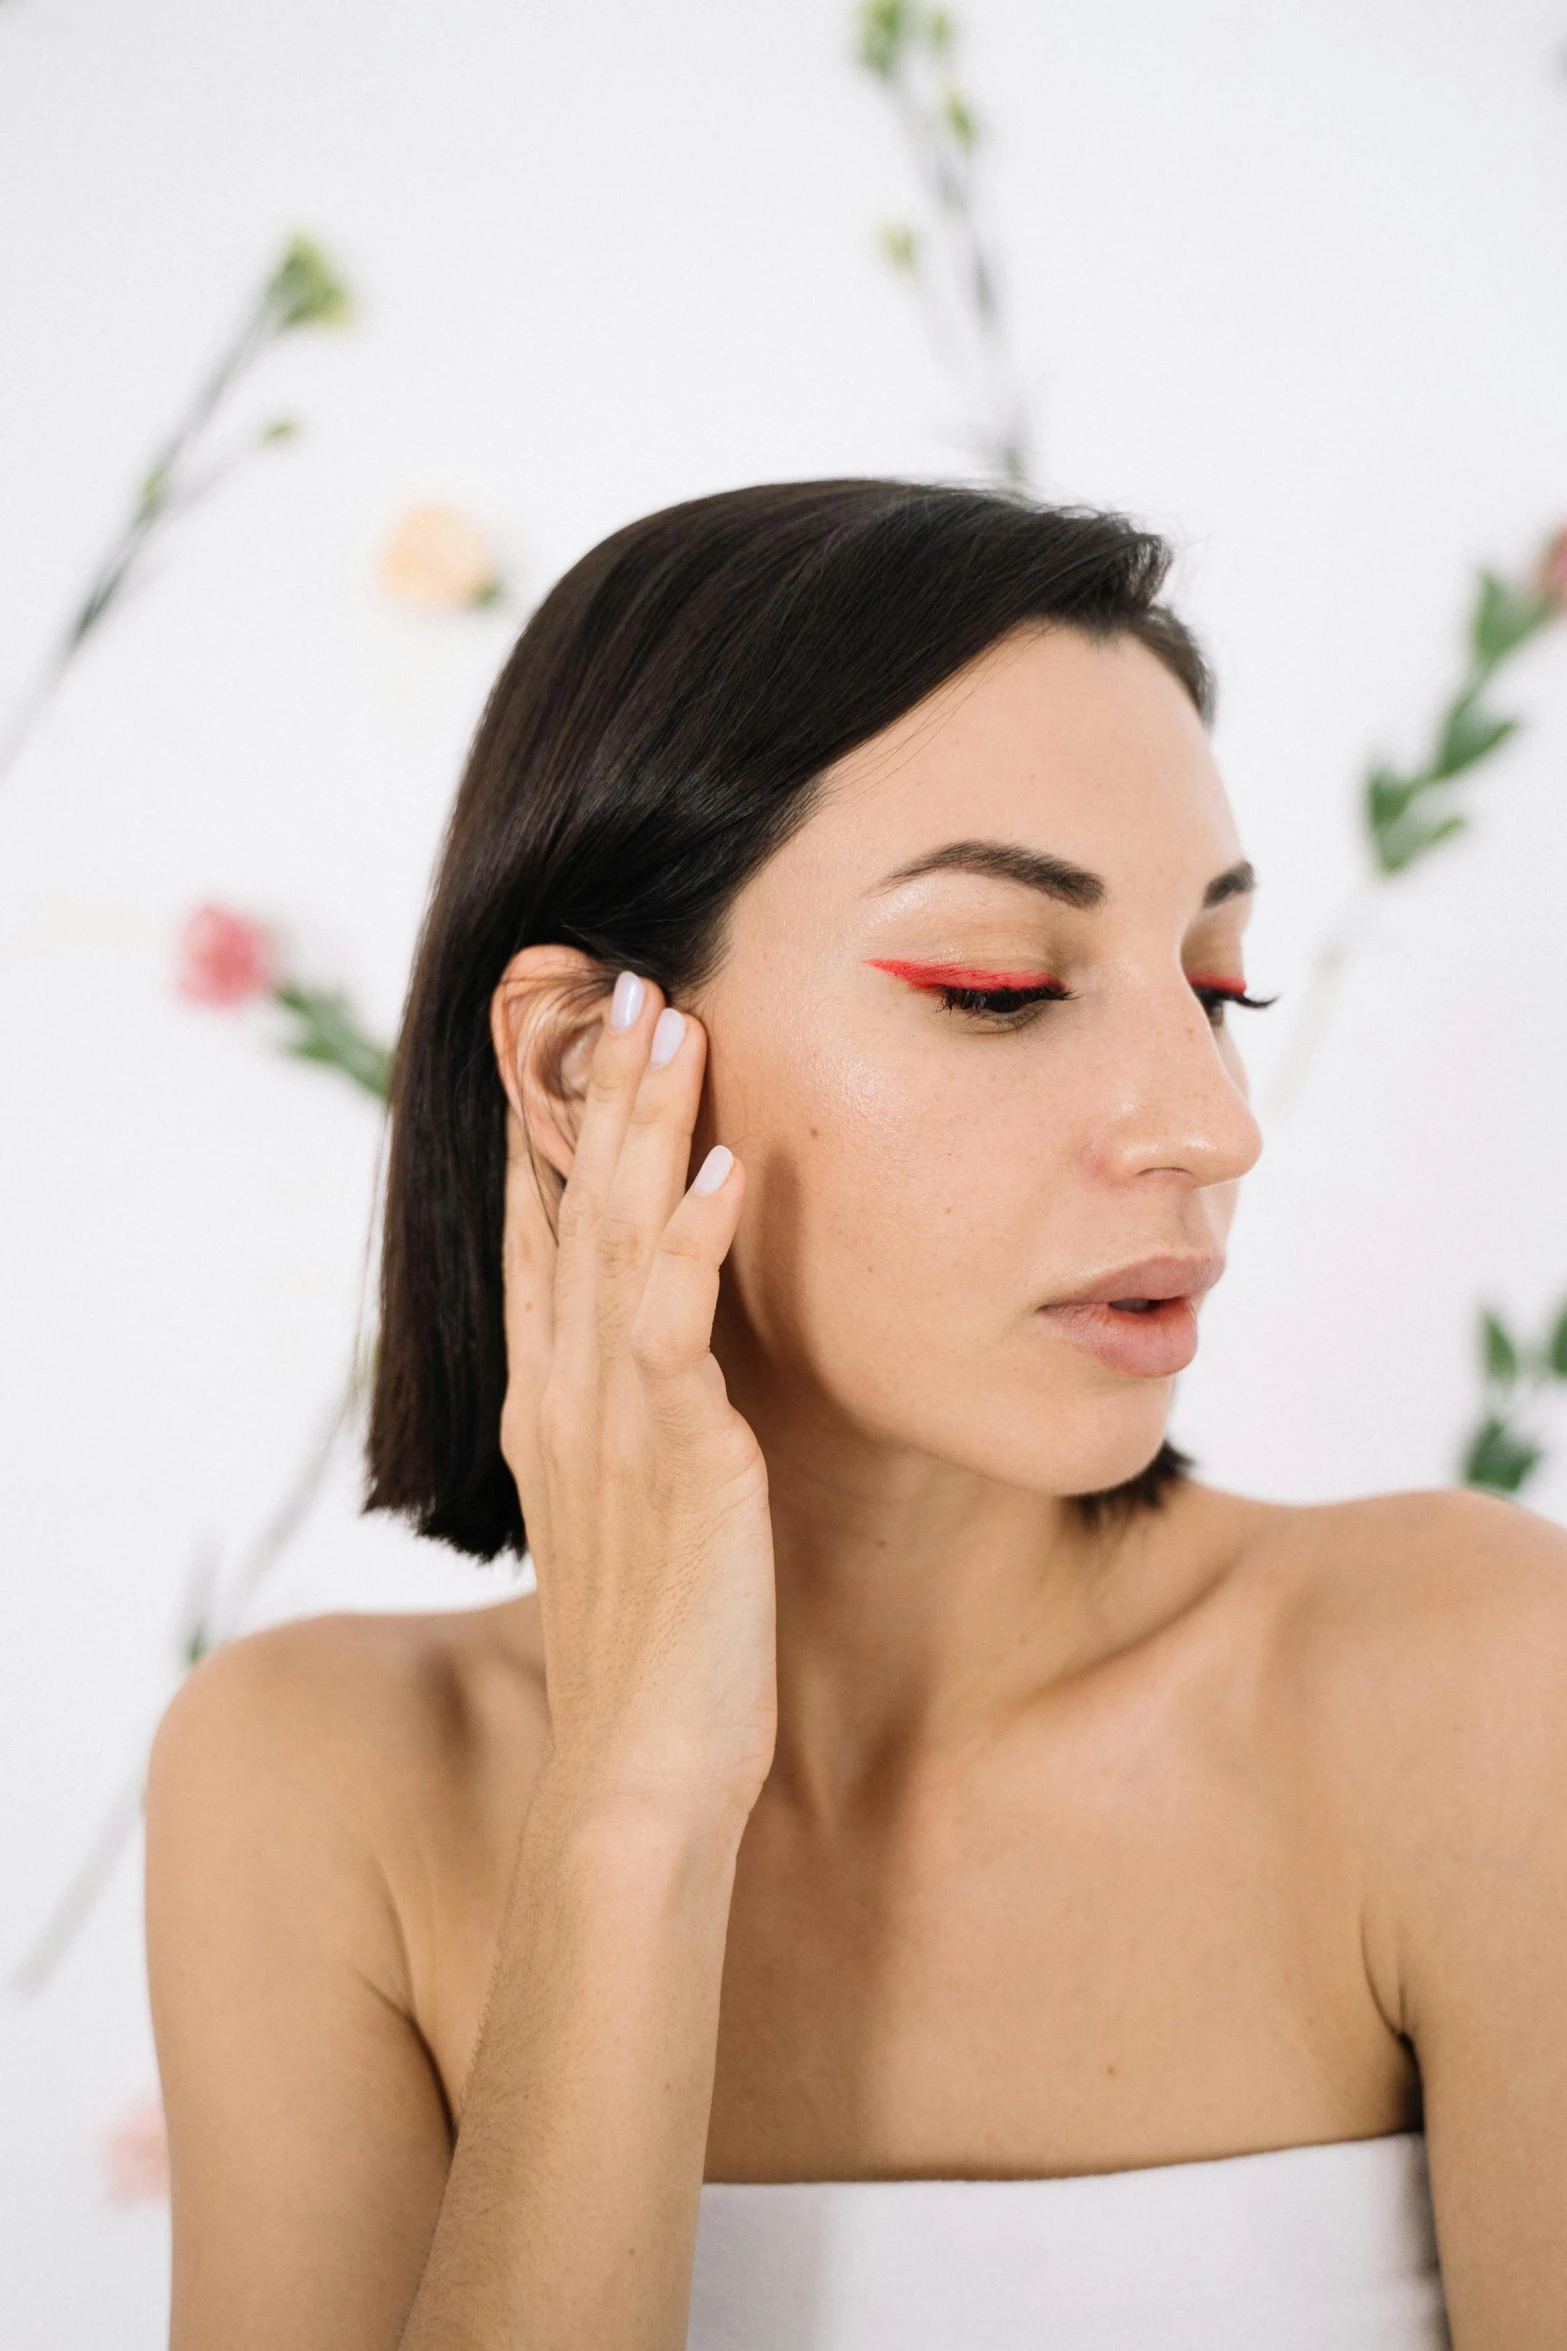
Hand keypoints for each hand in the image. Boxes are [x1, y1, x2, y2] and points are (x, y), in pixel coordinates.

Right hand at [496, 970, 776, 1820]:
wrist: (641, 1783)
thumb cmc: (660, 1659)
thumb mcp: (640, 1520)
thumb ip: (641, 1432)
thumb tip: (672, 1376)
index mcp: (555, 1408)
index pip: (543, 1242)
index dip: (555, 1135)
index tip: (578, 1036)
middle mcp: (565, 1400)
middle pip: (569, 1211)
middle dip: (597, 1089)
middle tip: (625, 976)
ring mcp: (609, 1426)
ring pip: (611, 1241)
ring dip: (638, 1125)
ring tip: (666, 1018)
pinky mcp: (672, 1463)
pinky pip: (673, 1328)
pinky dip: (691, 1239)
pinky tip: (721, 1165)